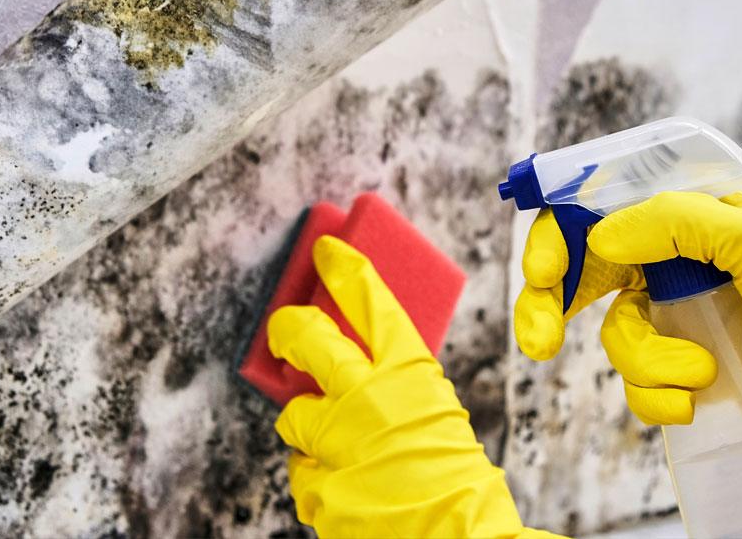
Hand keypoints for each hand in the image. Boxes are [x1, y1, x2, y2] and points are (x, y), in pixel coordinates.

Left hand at [269, 236, 561, 537]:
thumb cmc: (456, 479)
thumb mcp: (436, 412)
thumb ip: (396, 387)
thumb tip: (355, 372)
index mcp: (410, 374)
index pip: (371, 302)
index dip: (345, 270)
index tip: (326, 252)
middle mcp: (367, 398)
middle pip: (307, 340)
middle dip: (289, 329)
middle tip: (285, 330)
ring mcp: (338, 442)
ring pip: (294, 416)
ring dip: (310, 432)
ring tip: (340, 451)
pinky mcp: (318, 485)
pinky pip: (302, 472)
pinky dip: (319, 479)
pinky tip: (348, 489)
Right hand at [517, 193, 741, 457]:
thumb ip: (676, 221)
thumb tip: (600, 237)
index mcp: (675, 221)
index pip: (593, 217)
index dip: (555, 241)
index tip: (542, 273)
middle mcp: (663, 265)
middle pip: (578, 280)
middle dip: (547, 311)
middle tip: (539, 343)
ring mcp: (668, 318)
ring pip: (614, 342)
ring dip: (647, 364)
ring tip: (699, 372)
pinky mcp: (678, 366)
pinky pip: (638, 386)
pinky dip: (657, 398)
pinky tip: (694, 399)